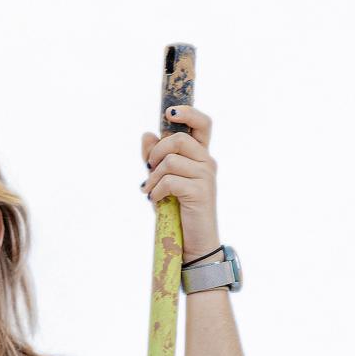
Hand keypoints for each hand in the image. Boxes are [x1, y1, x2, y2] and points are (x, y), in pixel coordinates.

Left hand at [141, 105, 219, 261]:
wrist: (193, 243)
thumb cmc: (177, 211)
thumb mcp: (162, 181)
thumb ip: (155, 159)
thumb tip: (147, 134)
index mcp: (200, 156)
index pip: (203, 124)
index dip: (188, 112)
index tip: (169, 113)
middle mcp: (207, 162)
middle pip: (178, 140)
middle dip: (156, 153)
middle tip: (149, 170)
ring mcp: (206, 176)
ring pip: (170, 160)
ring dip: (153, 177)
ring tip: (150, 191)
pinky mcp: (200, 191)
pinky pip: (169, 180)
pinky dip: (156, 191)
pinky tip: (156, 201)